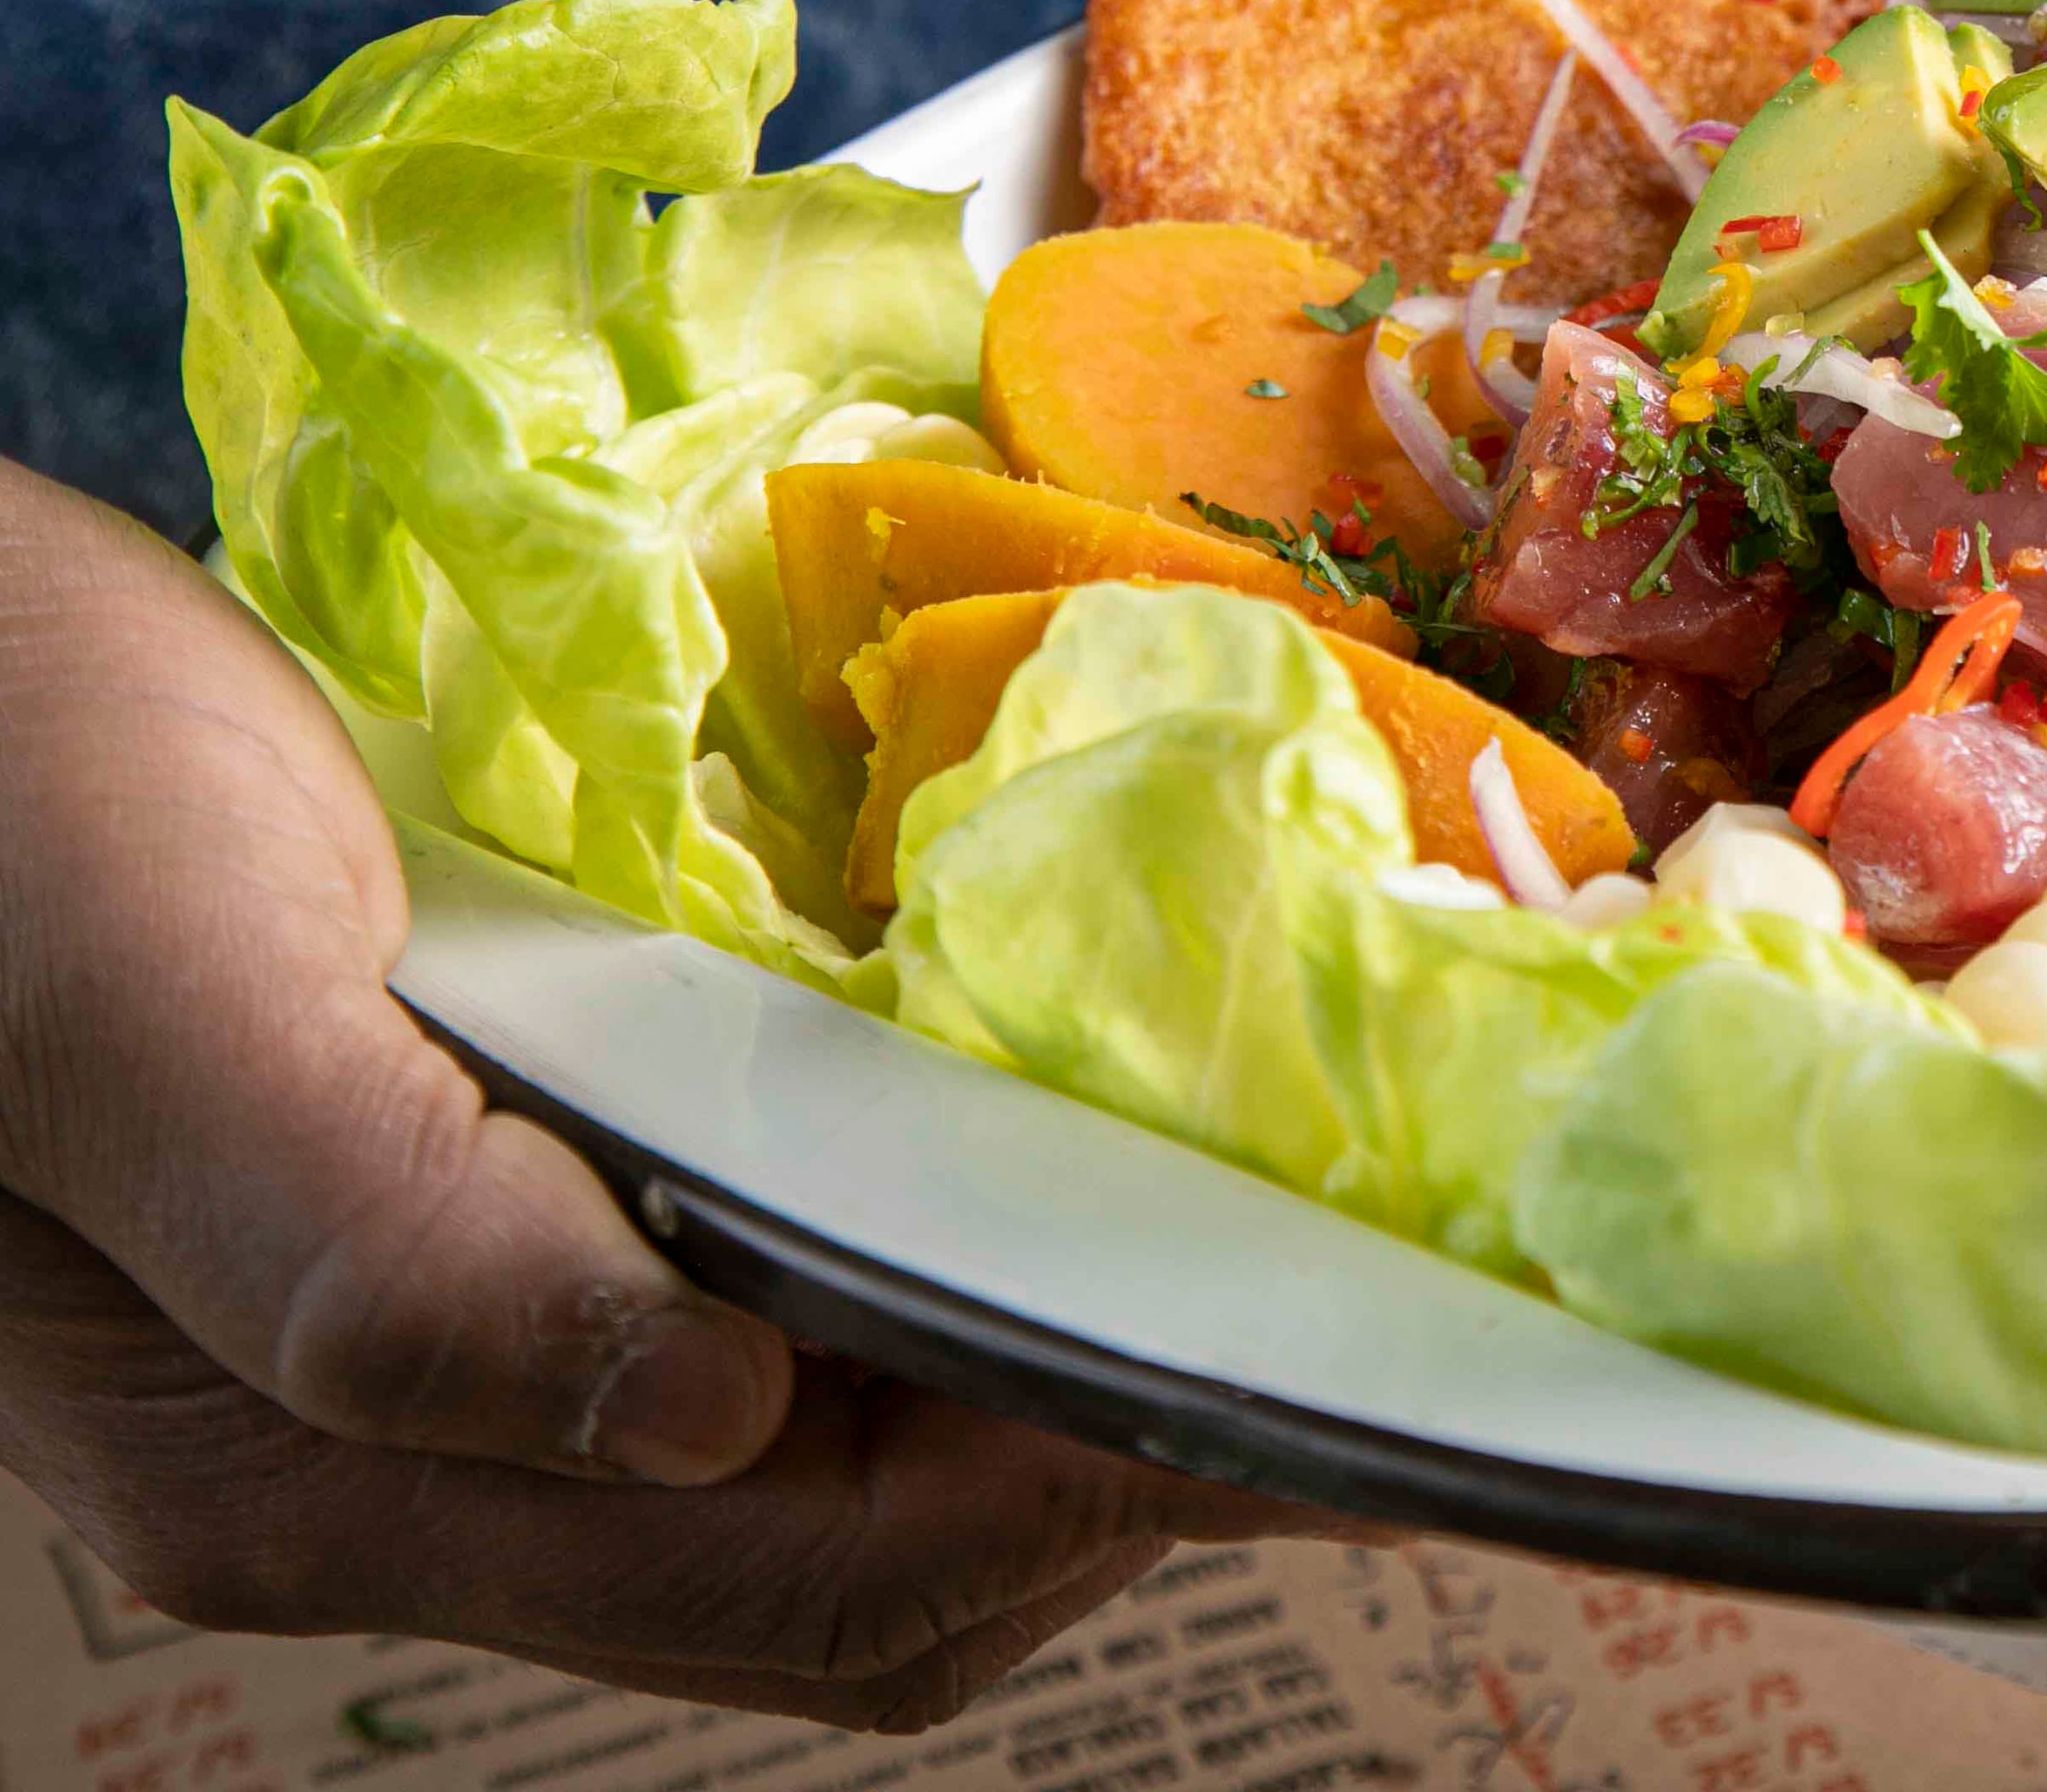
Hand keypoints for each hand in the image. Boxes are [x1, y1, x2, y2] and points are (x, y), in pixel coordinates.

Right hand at [0, 465, 1360, 1727]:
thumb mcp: (157, 993)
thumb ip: (382, 1245)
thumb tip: (707, 1424)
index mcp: (315, 1472)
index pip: (816, 1577)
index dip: (1092, 1489)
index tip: (1324, 1370)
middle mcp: (410, 1469)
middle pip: (863, 1566)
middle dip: (1124, 1462)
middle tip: (1366, 1311)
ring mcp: (455, 1360)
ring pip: (840, 1473)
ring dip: (1054, 1375)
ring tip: (1253, 1245)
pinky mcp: (497, 1223)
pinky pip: (785, 1328)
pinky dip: (948, 1273)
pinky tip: (1044, 1162)